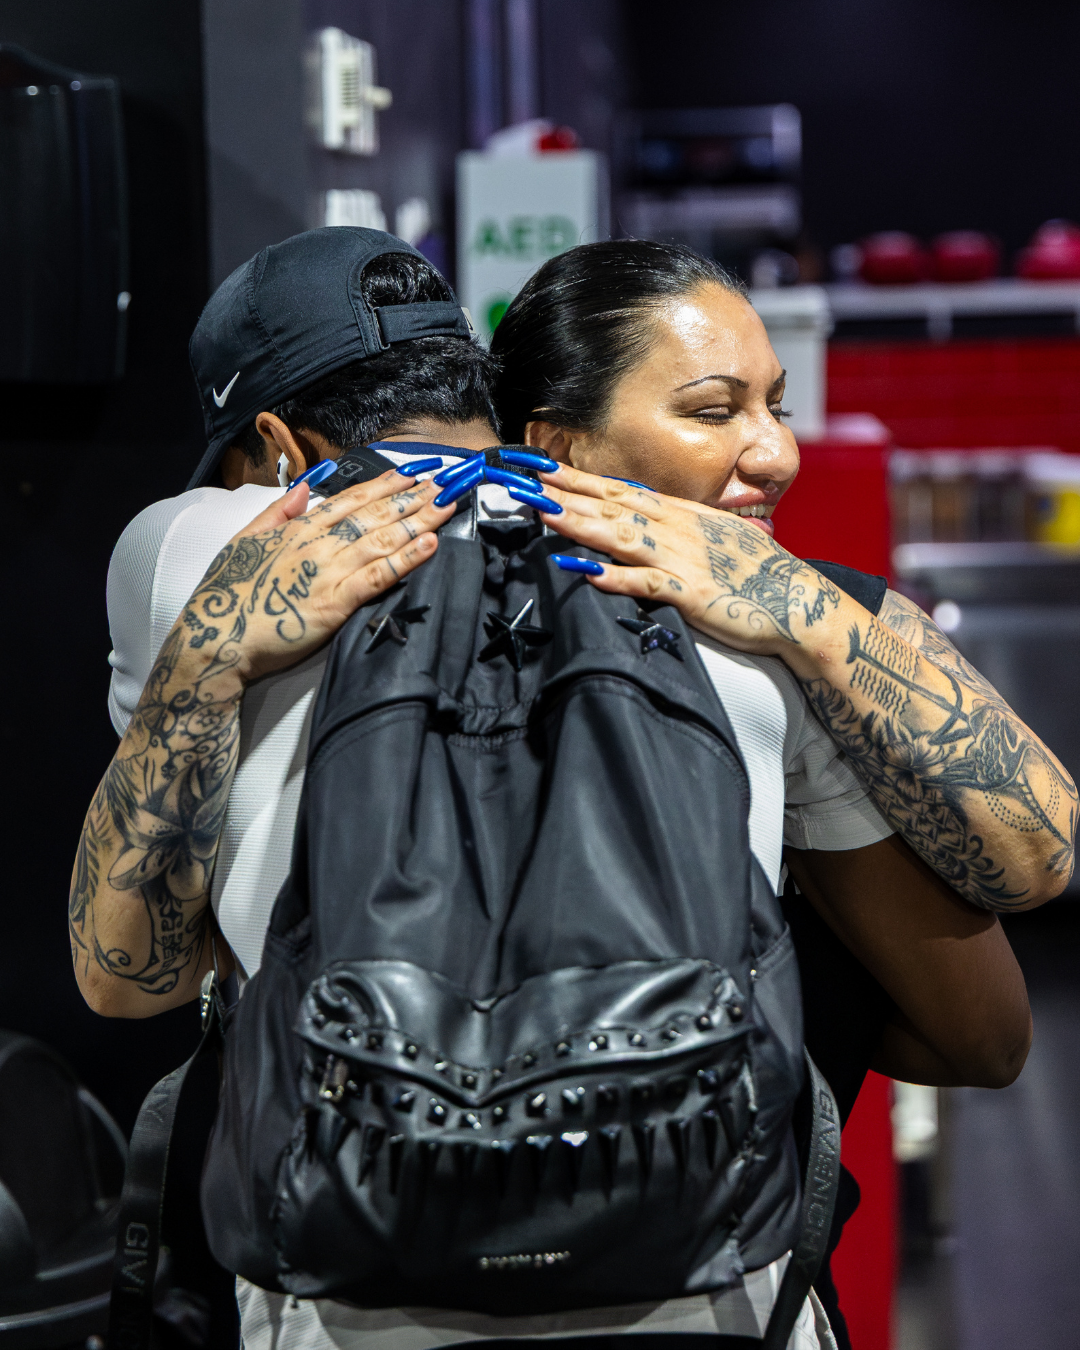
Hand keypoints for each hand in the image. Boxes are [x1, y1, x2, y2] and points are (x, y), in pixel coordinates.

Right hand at [180, 468, 453, 686]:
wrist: (215, 638)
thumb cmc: (226, 595)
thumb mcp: (244, 541)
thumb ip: (277, 513)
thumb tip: (305, 490)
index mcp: (298, 530)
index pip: (349, 501)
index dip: (382, 487)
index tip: (409, 475)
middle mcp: (318, 545)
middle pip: (374, 515)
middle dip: (412, 498)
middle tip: (444, 484)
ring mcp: (329, 572)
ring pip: (383, 539)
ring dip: (419, 521)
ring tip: (446, 506)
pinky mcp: (336, 603)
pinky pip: (379, 576)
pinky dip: (407, 558)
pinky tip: (431, 544)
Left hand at [536, 463, 846, 658]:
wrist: (800, 604)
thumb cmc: (758, 577)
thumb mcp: (714, 539)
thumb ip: (676, 530)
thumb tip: (639, 521)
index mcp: (679, 515)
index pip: (617, 488)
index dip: (577, 477)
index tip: (540, 466)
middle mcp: (675, 528)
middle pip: (609, 504)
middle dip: (563, 490)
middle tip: (522, 478)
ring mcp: (682, 558)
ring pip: (619, 534)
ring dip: (578, 522)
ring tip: (540, 511)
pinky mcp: (690, 592)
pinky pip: (646, 583)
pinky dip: (614, 577)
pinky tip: (585, 572)